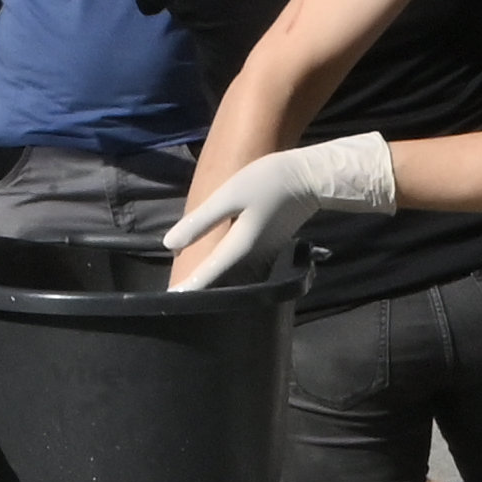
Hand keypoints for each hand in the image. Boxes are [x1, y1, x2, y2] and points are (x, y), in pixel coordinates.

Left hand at [165, 129, 401, 286]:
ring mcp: (263, 258)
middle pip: (221, 284)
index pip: (207, 276)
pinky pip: (243, 268)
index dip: (186, 289)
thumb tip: (169, 245)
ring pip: (233, 278)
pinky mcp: (269, 250)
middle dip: (200, 291)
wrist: (311, 178)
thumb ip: (201, 221)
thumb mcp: (230, 196)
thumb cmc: (269, 183)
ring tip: (192, 288)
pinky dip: (228, 272)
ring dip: (215, 284)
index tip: (169, 303)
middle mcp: (252, 261)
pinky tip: (218, 269)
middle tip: (177, 298)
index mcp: (239, 249)